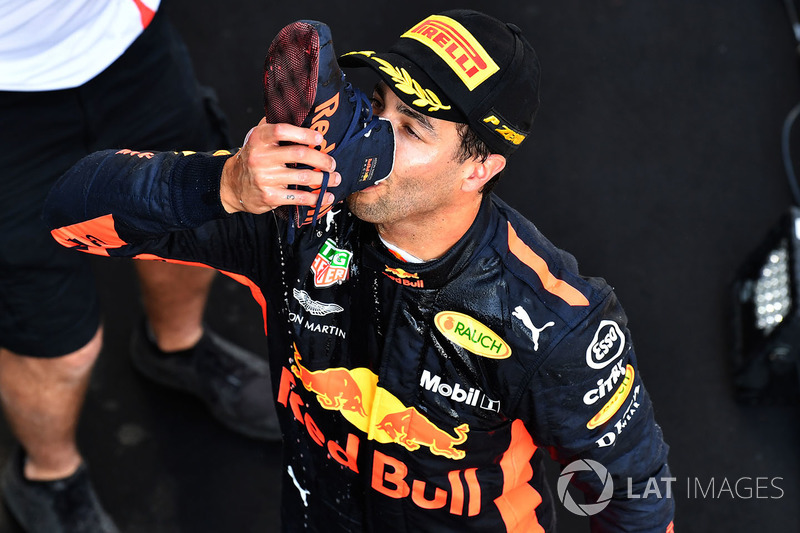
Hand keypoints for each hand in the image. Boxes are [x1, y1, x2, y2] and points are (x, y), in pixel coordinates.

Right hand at [219, 119, 340, 213]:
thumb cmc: (253, 157)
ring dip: (324, 179)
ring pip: (303, 177)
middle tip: (332, 163)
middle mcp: (260, 157)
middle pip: (298, 154)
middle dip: (322, 159)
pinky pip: (298, 197)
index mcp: (259, 139)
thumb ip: (275, 126)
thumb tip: (301, 114)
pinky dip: (315, 198)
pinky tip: (326, 196)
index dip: (303, 133)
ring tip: (334, 179)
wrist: (232, 184)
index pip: (282, 130)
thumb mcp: (257, 138)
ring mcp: (264, 178)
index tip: (319, 139)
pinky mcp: (269, 196)